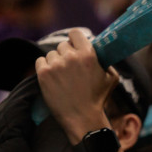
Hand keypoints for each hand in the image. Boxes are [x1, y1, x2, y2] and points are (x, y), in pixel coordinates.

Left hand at [35, 28, 115, 142]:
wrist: (82, 118)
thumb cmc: (98, 99)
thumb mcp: (112, 78)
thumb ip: (106, 62)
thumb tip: (100, 52)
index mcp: (88, 54)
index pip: (75, 33)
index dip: (75, 39)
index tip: (75, 46)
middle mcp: (71, 57)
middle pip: (63, 45)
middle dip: (66, 54)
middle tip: (70, 68)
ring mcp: (55, 65)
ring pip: (51, 54)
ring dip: (56, 62)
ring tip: (63, 77)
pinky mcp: (43, 74)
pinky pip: (40, 61)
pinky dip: (45, 68)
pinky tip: (53, 78)